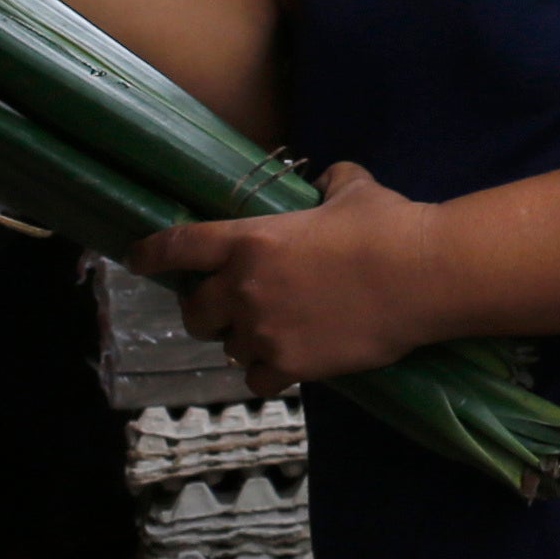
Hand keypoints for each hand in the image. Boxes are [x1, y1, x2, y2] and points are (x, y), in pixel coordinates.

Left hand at [130, 161, 448, 389]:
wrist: (423, 275)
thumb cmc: (388, 226)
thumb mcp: (356, 191)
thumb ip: (331, 185)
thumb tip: (329, 179)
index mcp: (250, 241)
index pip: (180, 247)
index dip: (152, 254)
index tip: (136, 259)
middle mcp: (244, 288)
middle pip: (195, 312)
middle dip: (207, 311)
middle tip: (233, 309)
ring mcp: (264, 331)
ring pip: (229, 348)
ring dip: (245, 341)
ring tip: (276, 334)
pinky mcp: (290, 364)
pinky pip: (258, 379)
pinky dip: (270, 372)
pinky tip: (292, 361)